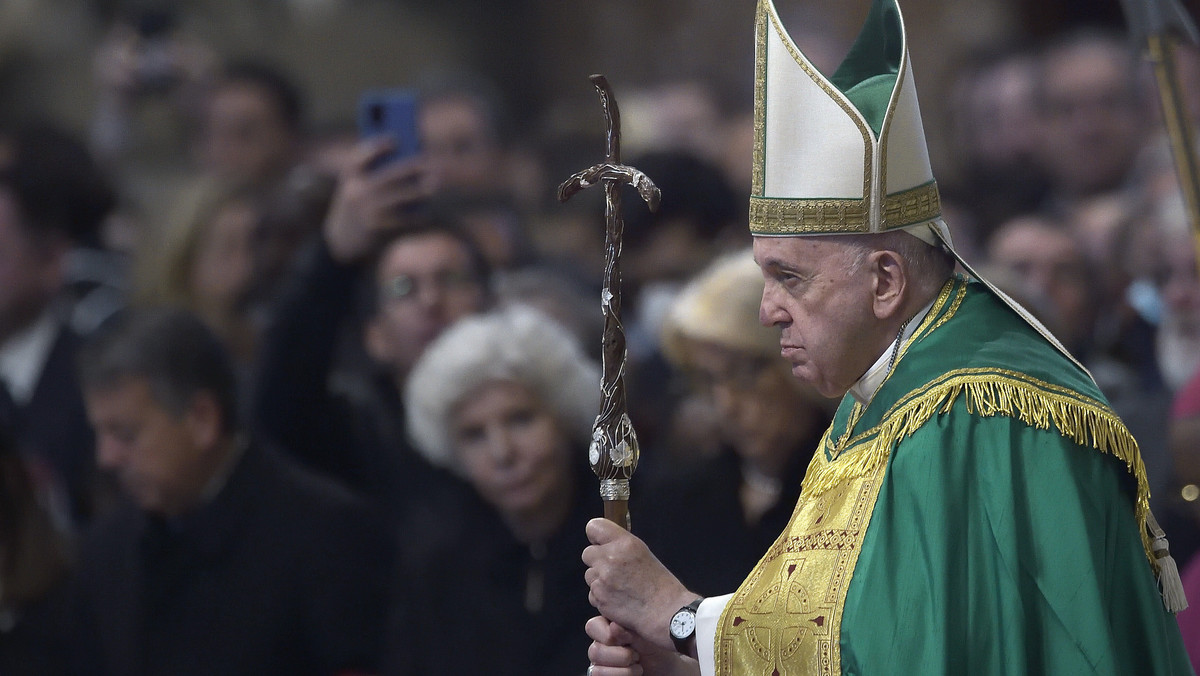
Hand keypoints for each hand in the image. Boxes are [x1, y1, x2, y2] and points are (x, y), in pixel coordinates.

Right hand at [322, 138, 434, 262]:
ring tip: (433, 185)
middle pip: (388, 175)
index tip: (395, 139)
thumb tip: (412, 157)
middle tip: (428, 163)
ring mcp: (365, 208)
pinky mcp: (374, 225)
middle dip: (410, 167)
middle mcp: (356, 189)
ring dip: (417, 191)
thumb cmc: (360, 201)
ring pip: (397, 197)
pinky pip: (399, 218)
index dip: (377, 146)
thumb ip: (379, 170)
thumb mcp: (360, 183)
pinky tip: (424, 212)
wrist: (342, 237)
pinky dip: (414, 215)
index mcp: (351, 174)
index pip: (361, 156)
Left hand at [582, 518, 695, 651]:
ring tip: (620, 588)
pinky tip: (618, 601)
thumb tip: (604, 544)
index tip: (601, 543)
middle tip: (614, 571)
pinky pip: (592, 594)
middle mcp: (611, 557)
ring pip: (589, 575)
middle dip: (597, 562)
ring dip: (599, 581)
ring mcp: (603, 578)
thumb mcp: (643, 554)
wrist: (666, 612)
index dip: (596, 537)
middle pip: (588, 553)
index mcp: (625, 543)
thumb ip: (621, 547)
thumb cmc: (661, 585)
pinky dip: (601, 598)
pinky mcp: (599, 597)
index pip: (594, 527)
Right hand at [585, 616, 698, 675]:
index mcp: (608, 627)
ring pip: (596, 665)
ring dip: (623, 667)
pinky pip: (597, 674)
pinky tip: (633, 673)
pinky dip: (620, 675)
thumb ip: (629, 629)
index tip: (628, 638)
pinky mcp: (604, 674)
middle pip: (594, 649)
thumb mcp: (646, 634)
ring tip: (637, 664)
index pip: (592, 627)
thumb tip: (613, 626)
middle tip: (636, 654)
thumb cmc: (656, 649)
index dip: (608, 634)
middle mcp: (602, 644)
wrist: (666, 669)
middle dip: (621, 655)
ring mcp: (601, 662)